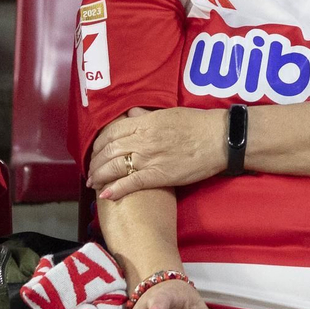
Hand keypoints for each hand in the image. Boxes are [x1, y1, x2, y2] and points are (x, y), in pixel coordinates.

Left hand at [88, 106, 225, 199]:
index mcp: (145, 122)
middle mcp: (142, 139)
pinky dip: (115, 189)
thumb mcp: (169, 113)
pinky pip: (131, 182)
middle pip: (109, 150)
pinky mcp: (159, 175)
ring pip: (114, 166)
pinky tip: (105, 195)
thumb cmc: (198, 124)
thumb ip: (147, 115)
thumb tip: (131, 113)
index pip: (111, 132)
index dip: (98, 143)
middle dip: (95, 162)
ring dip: (99, 175)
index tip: (94, 151)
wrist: (219, 139)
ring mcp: (149, 158)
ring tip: (93, 183)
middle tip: (90, 171)